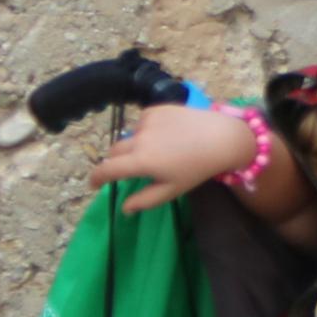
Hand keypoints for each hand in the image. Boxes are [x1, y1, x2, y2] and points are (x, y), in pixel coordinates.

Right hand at [84, 103, 257, 213]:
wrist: (222, 138)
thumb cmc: (197, 168)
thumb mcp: (172, 189)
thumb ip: (144, 200)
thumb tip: (123, 208)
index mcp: (141, 162)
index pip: (106, 169)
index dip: (96, 178)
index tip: (94, 184)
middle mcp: (139, 139)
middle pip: (114, 151)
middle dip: (117, 162)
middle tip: (130, 169)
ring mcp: (147, 121)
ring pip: (130, 136)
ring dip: (135, 144)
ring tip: (160, 150)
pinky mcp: (156, 108)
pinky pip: (142, 122)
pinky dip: (147, 130)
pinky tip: (166, 135)